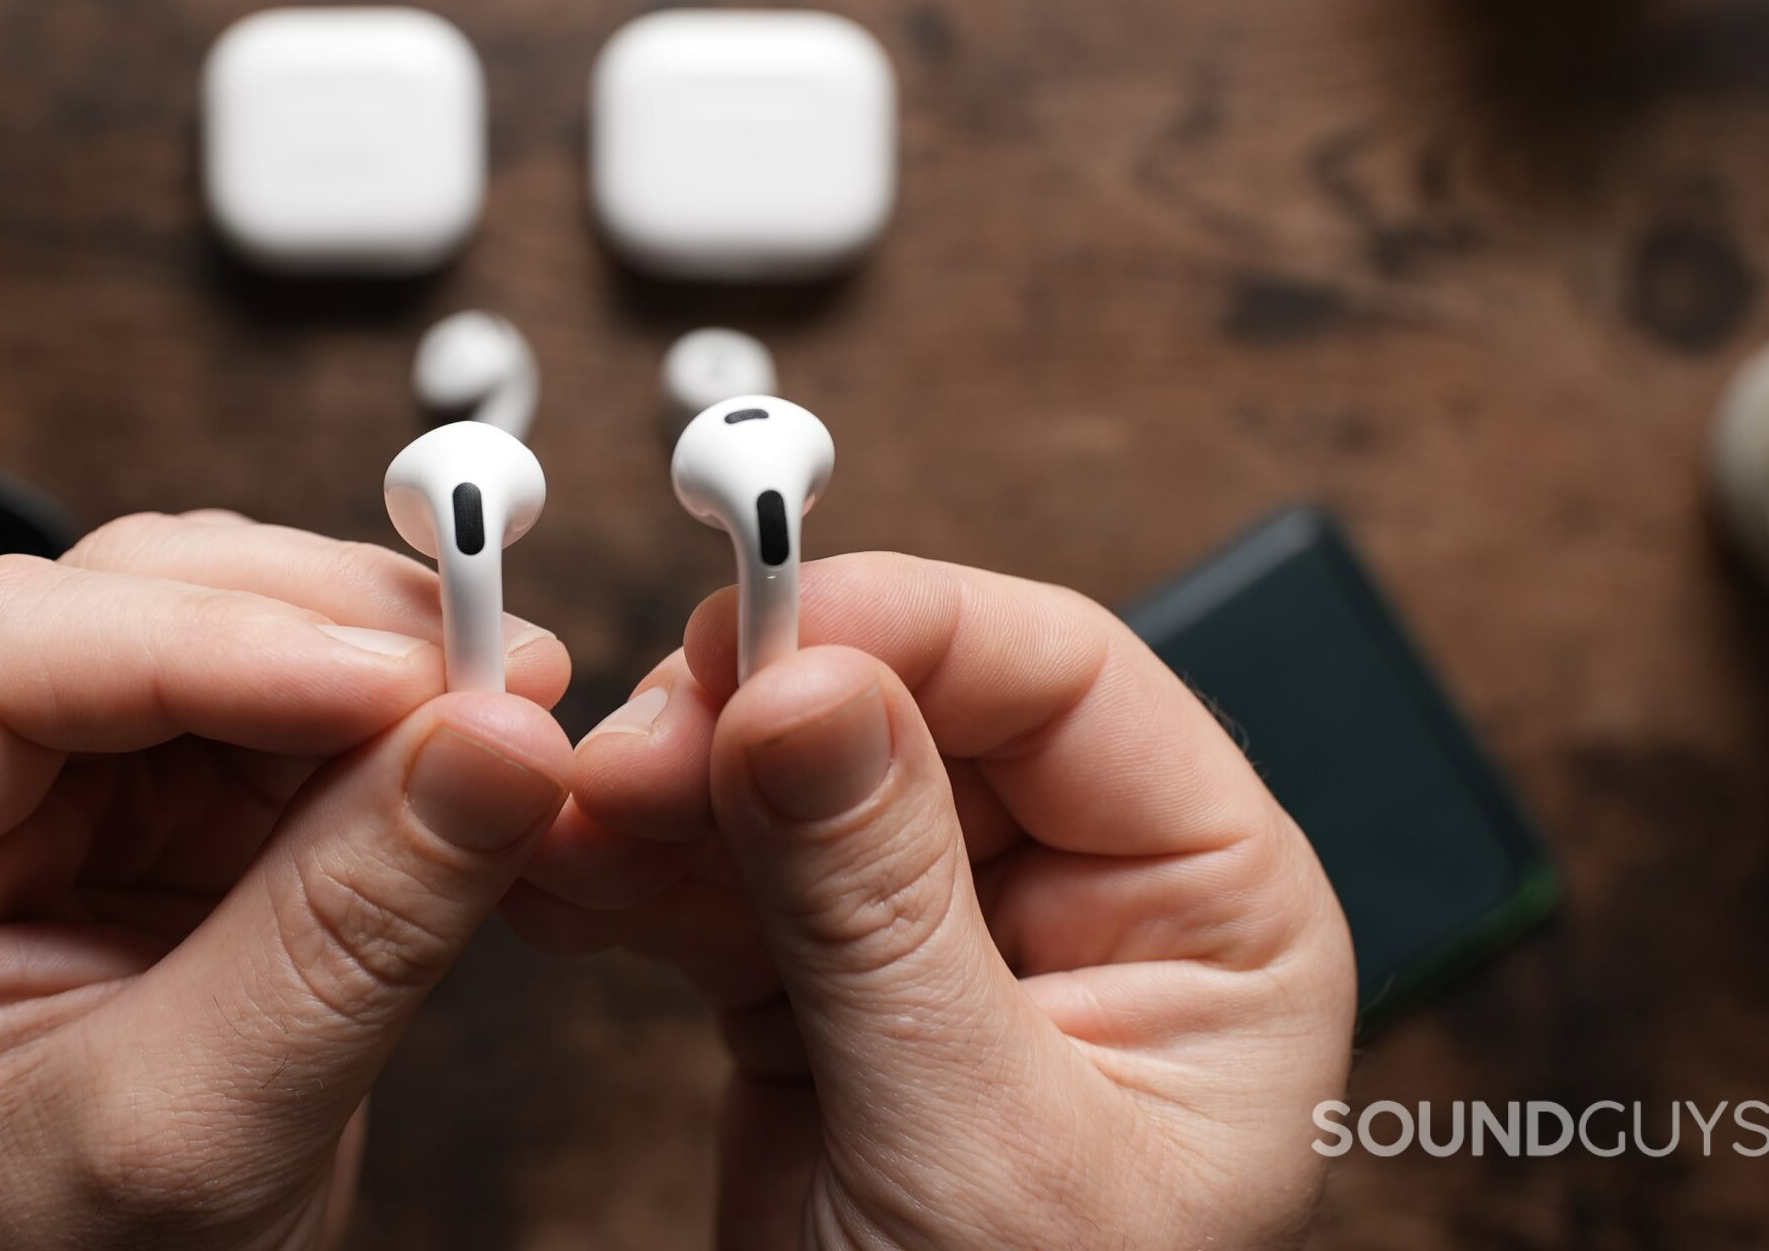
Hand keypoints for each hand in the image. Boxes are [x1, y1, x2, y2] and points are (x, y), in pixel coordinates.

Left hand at [0, 512, 572, 1250]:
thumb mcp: (202, 1128)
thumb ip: (350, 928)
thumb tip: (504, 738)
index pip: (11, 660)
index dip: (218, 641)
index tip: (403, 682)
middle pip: (124, 601)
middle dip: (321, 625)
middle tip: (497, 667)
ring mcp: (52, 785)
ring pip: (217, 615)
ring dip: (371, 649)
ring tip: (506, 709)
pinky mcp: (160, 802)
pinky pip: (287, 696)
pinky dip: (391, 709)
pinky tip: (470, 751)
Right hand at [510, 553, 1355, 1249]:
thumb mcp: (980, 1140)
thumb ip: (884, 911)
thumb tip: (803, 689)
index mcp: (1211, 905)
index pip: (1064, 681)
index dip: (907, 628)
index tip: (757, 630)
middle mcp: (1080, 891)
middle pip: (906, 708)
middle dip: (750, 713)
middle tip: (625, 748)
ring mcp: (941, 932)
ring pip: (788, 780)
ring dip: (661, 787)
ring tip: (563, 822)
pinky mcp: (821, 984)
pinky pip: (716, 876)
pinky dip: (627, 868)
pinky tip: (557, 875)